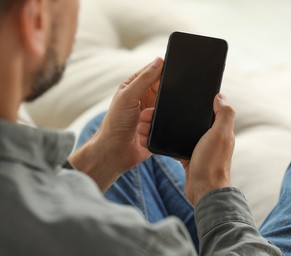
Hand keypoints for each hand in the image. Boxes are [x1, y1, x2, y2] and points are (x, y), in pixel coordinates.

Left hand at [69, 58, 162, 190]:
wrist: (115, 152)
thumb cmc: (115, 123)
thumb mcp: (128, 96)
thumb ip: (144, 78)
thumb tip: (159, 60)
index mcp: (135, 87)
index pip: (154, 72)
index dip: (162, 73)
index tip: (168, 76)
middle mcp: (144, 99)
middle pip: (163, 91)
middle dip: (159, 101)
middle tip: (147, 109)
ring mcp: (152, 114)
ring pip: (167, 109)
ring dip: (155, 117)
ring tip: (141, 123)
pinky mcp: (157, 128)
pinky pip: (167, 124)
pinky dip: (156, 128)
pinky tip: (144, 133)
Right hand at [138, 93, 235, 204]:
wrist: (203, 191)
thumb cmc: (212, 163)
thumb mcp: (220, 135)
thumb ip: (224, 114)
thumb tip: (221, 96)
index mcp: (221, 130)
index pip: (212, 110)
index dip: (202, 101)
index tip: (187, 93)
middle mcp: (212, 138)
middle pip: (195, 120)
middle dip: (181, 113)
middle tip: (165, 106)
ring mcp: (199, 148)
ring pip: (184, 131)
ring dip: (172, 126)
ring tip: (156, 119)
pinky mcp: (189, 157)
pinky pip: (177, 145)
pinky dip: (168, 141)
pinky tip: (157, 136)